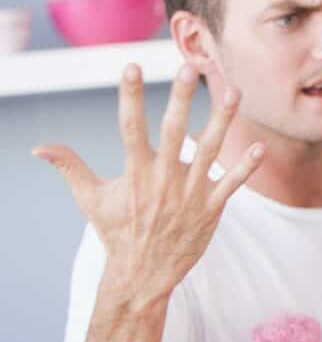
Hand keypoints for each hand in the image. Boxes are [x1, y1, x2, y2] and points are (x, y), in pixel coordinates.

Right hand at [33, 63, 263, 310]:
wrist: (143, 275)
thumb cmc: (117, 233)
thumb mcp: (91, 200)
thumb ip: (71, 168)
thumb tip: (40, 147)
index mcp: (135, 173)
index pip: (130, 127)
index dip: (130, 96)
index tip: (132, 66)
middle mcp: (163, 180)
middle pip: (173, 132)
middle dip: (180, 99)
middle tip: (189, 67)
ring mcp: (190, 195)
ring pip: (210, 151)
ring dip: (223, 121)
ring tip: (234, 92)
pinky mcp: (211, 210)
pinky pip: (232, 184)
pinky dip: (246, 166)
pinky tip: (260, 146)